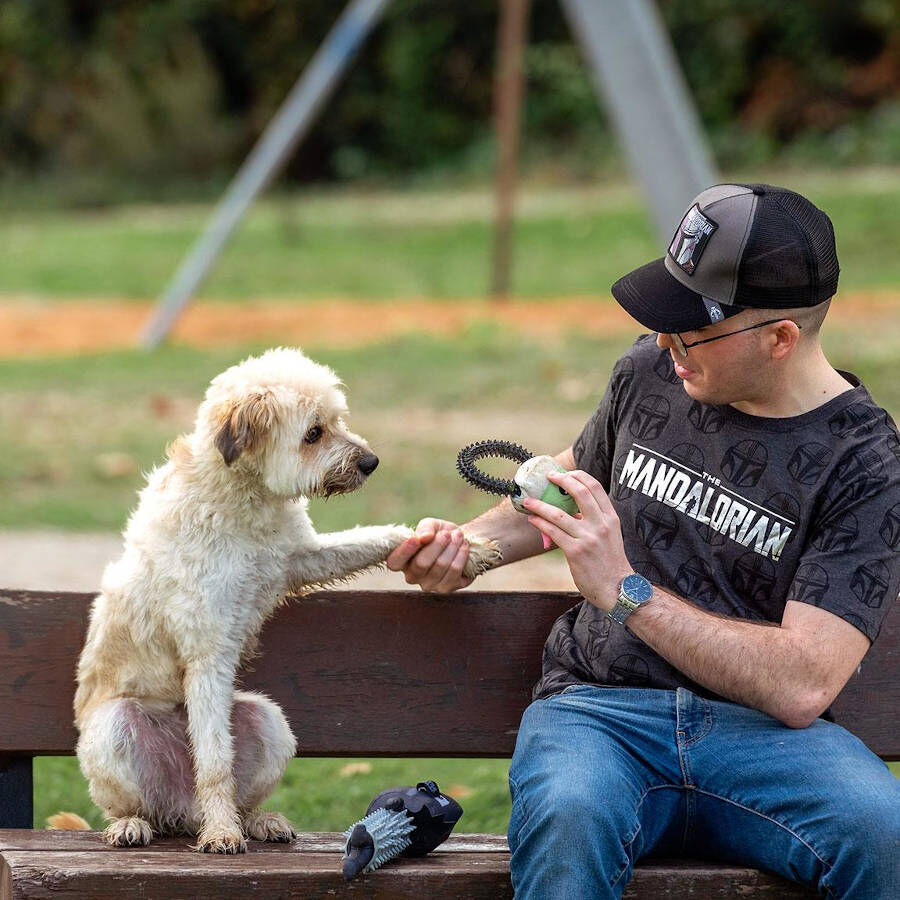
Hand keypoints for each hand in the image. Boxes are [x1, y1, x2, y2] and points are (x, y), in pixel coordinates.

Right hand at [385, 518, 473, 593]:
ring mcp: (428, 585)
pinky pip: (454, 571)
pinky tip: (463, 547)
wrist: (459, 541)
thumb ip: (425, 528)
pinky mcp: (446, 588)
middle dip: (437, 545)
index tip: (416, 539)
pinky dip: (461, 555)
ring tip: (458, 537)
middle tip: (447, 534)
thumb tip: (424, 538)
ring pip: (440, 566)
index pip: (394, 562)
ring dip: (452, 547)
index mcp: (401, 560)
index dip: (404, 551)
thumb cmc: (439, 533)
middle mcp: (412, 576)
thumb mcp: (431, 525)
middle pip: (421, 564)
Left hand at [523, 470, 630, 610]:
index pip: (595, 487)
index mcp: (611, 518)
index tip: (564, 473)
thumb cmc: (609, 562)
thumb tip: (570, 508)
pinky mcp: (576, 552)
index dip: (577, 476)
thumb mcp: (610, 535)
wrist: (616, 588)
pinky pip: (553, 532)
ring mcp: (588, 538)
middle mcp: (601, 525)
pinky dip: (539, 523)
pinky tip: (532, 519)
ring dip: (540, 505)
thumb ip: (595, 520)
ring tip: (528, 501)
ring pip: (559, 513)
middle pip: (579, 492)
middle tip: (548, 478)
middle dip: (561, 480)